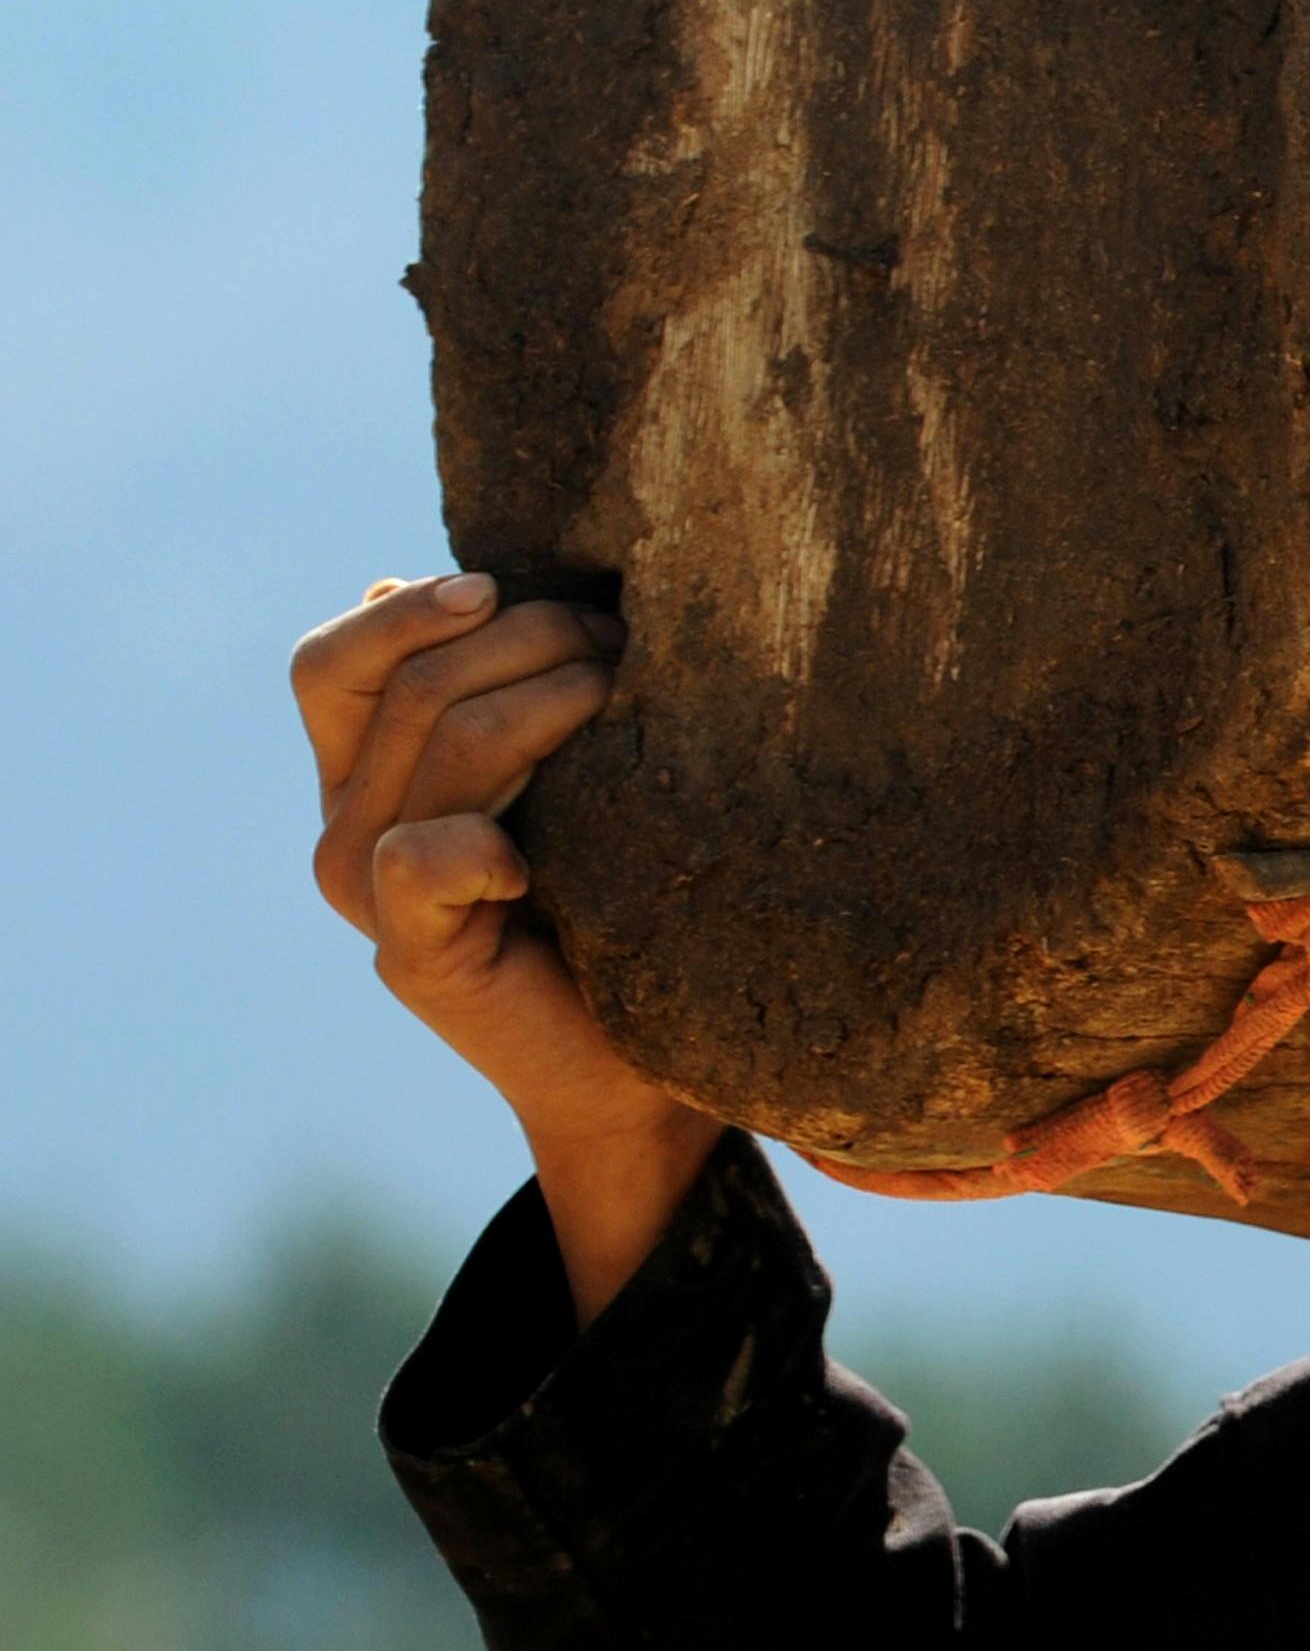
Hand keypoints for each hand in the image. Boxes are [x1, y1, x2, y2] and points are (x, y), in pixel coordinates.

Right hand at [296, 572, 717, 1315]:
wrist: (635, 1068)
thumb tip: (409, 583)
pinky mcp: (415, 955)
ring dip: (557, 700)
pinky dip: (491, 837)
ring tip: (633, 701)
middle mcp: (348, 829)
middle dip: (530, 641)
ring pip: (447, 740)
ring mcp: (372, 896)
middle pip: (412, 685)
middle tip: (625, 648)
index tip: (507, 591)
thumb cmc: (620, 903)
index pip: (332, 664)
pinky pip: (424, 855)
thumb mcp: (561, 771)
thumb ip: (493, 693)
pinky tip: (548, 855)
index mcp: (363, 778)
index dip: (416, 614)